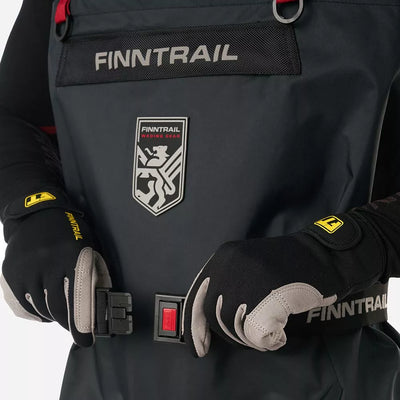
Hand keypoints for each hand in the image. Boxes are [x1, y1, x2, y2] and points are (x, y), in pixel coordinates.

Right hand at [1, 207, 110, 346]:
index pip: (78, 297)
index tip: (86, 340)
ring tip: (62, 314)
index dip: (82, 323)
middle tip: (76, 328)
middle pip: (57, 307)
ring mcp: (26, 269)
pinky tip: (46, 308)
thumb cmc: (70, 231)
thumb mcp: (90, 246)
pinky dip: (37, 311)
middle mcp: (46, 264)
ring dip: (54, 316)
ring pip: (41, 308)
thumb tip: (100, 301)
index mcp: (71, 256)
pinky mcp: (11, 274)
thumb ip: (95, 272)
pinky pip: (24, 304)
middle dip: (69, 323)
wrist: (37, 214)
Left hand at [183, 212, 384, 356]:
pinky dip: (269, 340)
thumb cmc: (286, 265)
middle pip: (215, 315)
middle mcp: (230, 264)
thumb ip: (227, 285)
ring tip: (270, 331)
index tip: (199, 348)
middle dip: (231, 333)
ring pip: (234, 325)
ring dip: (252, 338)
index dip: (194, 326)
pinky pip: (257, 332)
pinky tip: (280, 334)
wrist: (323, 255)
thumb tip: (209, 321)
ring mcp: (249, 278)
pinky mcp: (270, 294)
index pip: (197, 296)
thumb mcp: (247, 264)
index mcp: (223, 257)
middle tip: (252, 335)